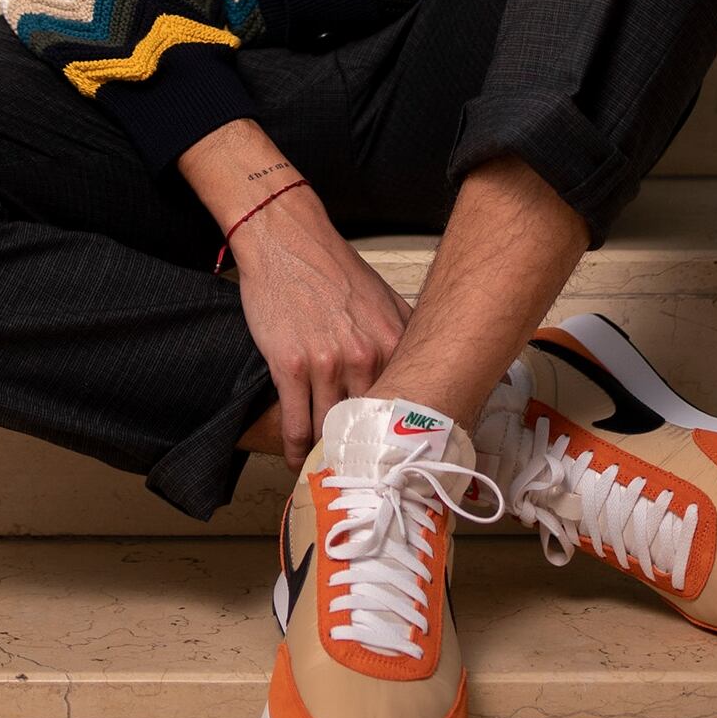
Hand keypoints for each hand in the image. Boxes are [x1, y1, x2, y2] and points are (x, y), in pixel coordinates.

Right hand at [181, 120, 410, 462]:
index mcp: (395, 342)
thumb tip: (428, 364)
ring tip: (329, 472)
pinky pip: (296, 424)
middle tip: (364, 476)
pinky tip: (298, 461)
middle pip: (370, 426)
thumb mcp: (383, 298)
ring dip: (329, 456)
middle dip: (367, 455)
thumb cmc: (333, 268)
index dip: (401, 437)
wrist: (288, 240)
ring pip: (332, 431)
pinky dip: (296, 450)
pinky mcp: (290, 366)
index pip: (406, 406)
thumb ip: (404, 334)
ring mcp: (327, 364)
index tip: (399, 459)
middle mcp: (367, 357)